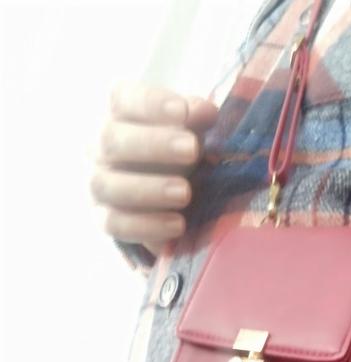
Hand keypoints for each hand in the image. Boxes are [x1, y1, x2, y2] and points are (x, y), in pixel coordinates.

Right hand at [91, 82, 217, 257]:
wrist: (158, 193)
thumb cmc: (173, 151)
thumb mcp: (187, 131)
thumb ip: (195, 119)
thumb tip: (206, 111)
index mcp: (117, 114)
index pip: (122, 99)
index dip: (151, 104)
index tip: (182, 111)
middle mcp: (98, 146)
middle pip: (111, 140)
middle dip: (153, 144)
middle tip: (192, 150)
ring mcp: (97, 183)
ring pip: (107, 185)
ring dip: (148, 189)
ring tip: (185, 194)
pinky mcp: (103, 218)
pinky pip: (115, 224)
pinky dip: (146, 226)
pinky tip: (177, 225)